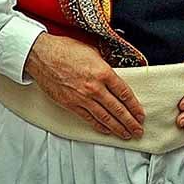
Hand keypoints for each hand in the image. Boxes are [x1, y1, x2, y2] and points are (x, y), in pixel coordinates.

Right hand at [24, 32, 144, 139]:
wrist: (43, 56)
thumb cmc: (66, 50)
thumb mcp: (93, 52)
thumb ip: (106, 66)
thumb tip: (115, 74)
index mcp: (103, 72)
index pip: (124, 93)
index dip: (134, 106)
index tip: (141, 114)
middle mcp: (95, 87)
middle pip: (117, 108)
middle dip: (130, 121)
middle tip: (138, 130)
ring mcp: (82, 98)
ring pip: (104, 117)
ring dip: (117, 127)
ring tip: (126, 134)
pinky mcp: (70, 104)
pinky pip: (88, 118)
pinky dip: (99, 125)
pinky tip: (107, 130)